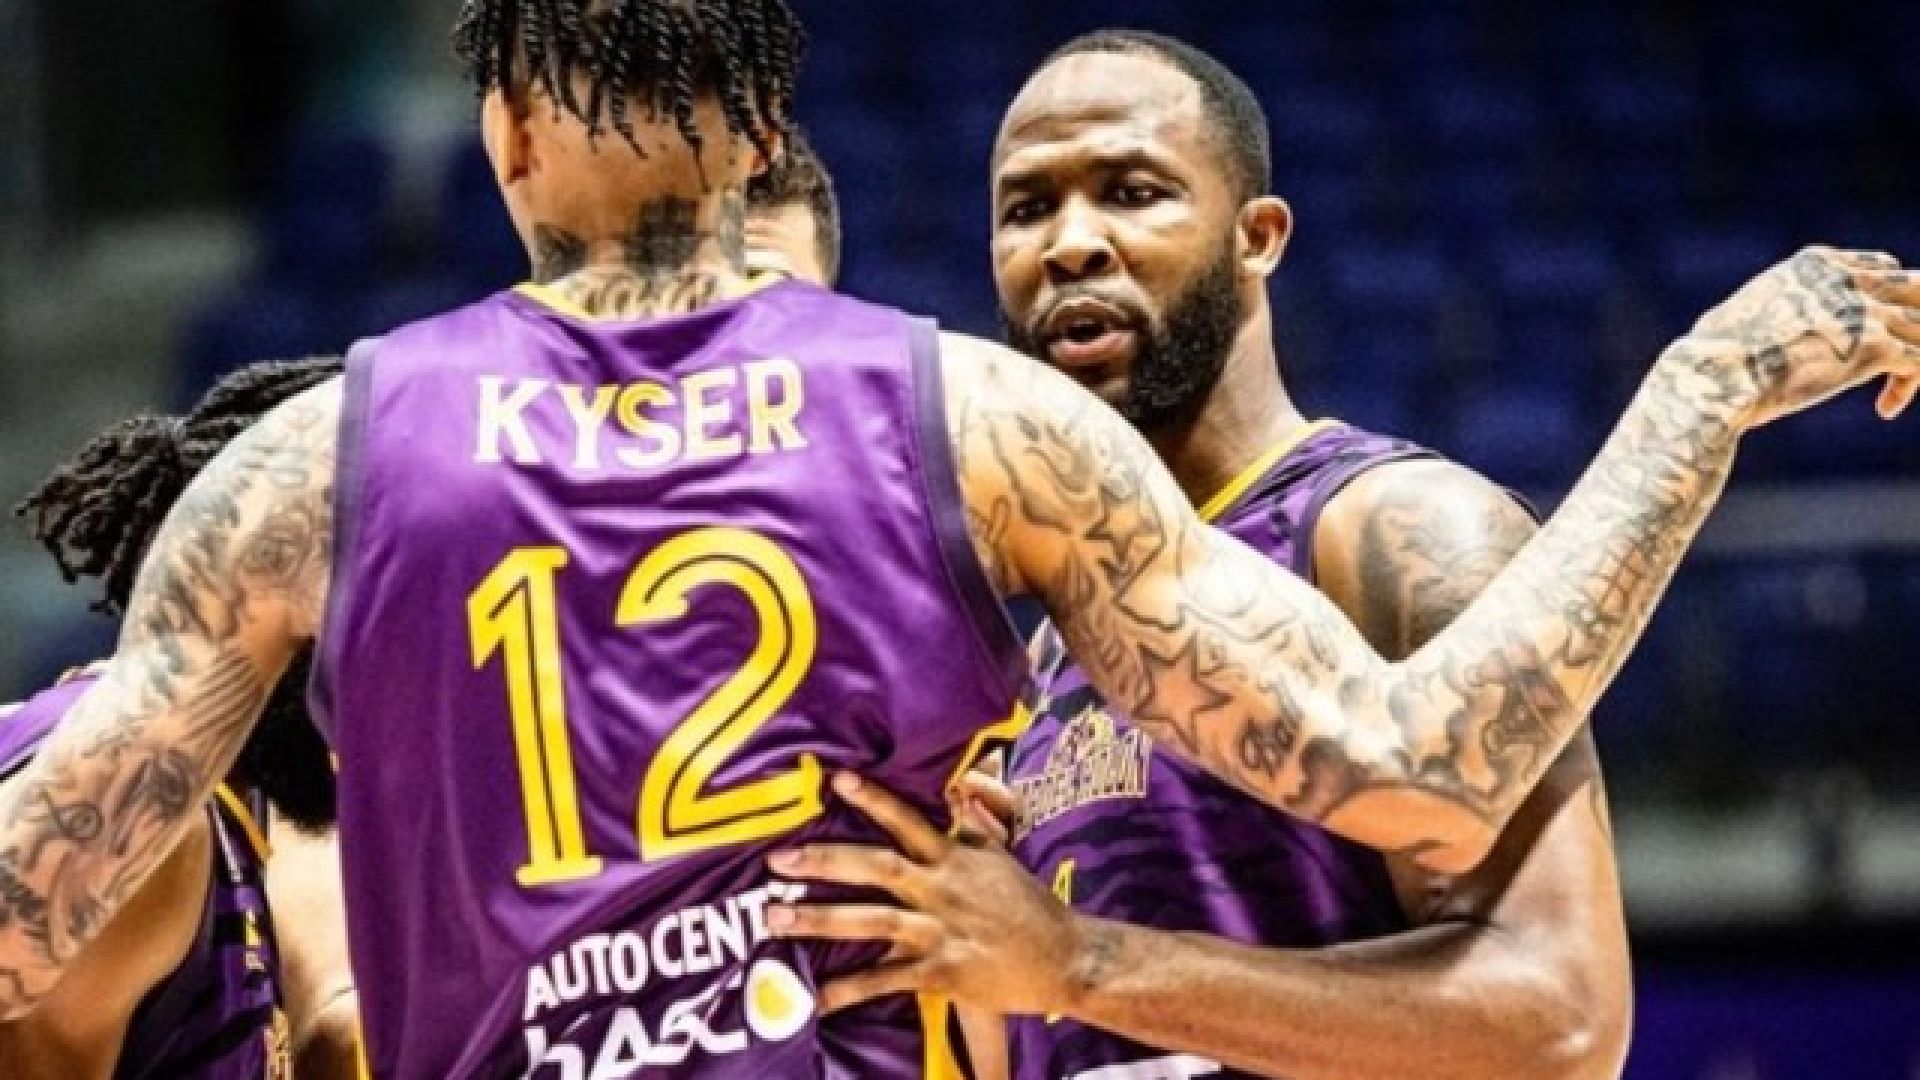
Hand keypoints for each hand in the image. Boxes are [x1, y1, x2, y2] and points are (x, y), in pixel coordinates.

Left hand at [767, 772, 1085, 1016]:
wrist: (1066, 959)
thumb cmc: (1031, 907)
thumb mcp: (1002, 857)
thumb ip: (973, 827)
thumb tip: (957, 790)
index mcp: (956, 858)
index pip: (908, 821)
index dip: (874, 799)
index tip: (838, 780)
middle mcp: (942, 890)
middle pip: (876, 867)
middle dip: (824, 862)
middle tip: (777, 860)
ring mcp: (940, 931)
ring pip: (871, 921)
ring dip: (819, 920)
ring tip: (775, 919)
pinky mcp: (941, 973)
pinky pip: (886, 981)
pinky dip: (849, 990)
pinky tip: (816, 997)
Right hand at [1684, 246, 1919, 428]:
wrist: (1713, 377)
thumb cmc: (1711, 357)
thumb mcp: (1746, 314)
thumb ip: (1772, 310)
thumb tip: (1747, 330)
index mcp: (1816, 264)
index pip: (1881, 267)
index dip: (1886, 300)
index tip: (1876, 334)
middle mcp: (1847, 279)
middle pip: (1916, 288)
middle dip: (1916, 321)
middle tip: (1906, 354)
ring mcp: (1866, 311)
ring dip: (1913, 360)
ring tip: (1895, 389)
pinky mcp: (1875, 347)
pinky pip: (1919, 361)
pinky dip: (1909, 384)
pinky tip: (1886, 408)